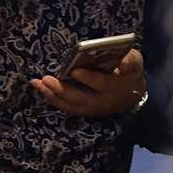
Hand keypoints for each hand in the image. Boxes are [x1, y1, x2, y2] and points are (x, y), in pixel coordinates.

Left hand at [31, 49, 145, 117]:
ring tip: (37, 83)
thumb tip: (120, 64)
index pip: (101, 84)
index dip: (88, 78)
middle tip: (46, 79)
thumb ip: (129, 61)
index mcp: (114, 87)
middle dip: (62, 89)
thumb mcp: (135, 63)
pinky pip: (67, 107)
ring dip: (52, 95)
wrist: (131, 95)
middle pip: (80, 98)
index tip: (75, 70)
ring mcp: (92, 109)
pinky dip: (53, 99)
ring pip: (70, 105)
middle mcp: (101, 101)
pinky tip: (41, 88)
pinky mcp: (84, 111)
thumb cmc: (129, 73)